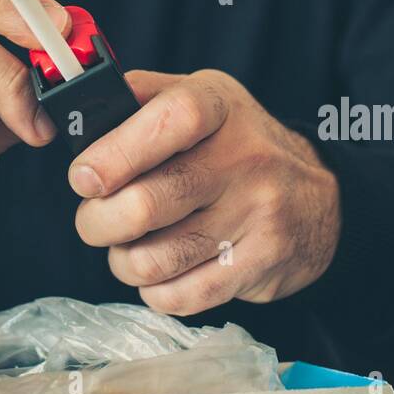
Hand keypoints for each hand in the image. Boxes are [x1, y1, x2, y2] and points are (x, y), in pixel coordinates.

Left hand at [69, 69, 340, 313]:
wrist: (320, 196)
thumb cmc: (236, 143)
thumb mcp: (199, 97)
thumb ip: (138, 98)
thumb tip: (74, 114)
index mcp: (217, 106)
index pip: (164, 122)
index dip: (112, 154)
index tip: (83, 178)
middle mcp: (243, 158)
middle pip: (145, 204)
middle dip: (97, 221)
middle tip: (94, 220)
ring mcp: (257, 214)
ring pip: (156, 259)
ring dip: (122, 261)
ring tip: (125, 248)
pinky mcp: (262, 264)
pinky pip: (182, 296)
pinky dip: (154, 291)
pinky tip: (160, 271)